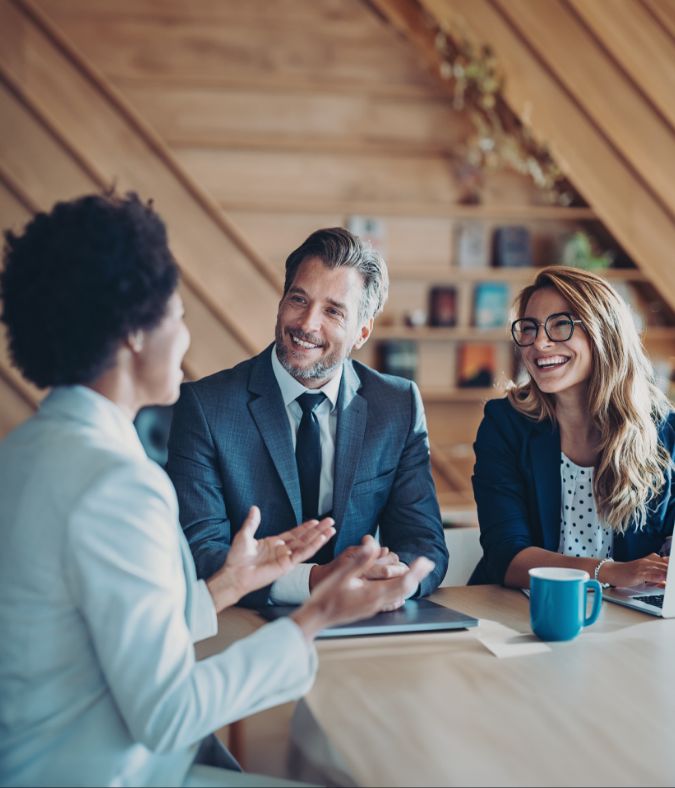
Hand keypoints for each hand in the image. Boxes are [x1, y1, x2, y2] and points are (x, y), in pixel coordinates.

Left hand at [207, 506, 334, 611]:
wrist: (234, 574)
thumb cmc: (237, 558)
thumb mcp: (244, 535)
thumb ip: (252, 522)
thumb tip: (254, 508)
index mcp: (274, 544)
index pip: (294, 534)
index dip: (305, 527)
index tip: (316, 520)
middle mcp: (282, 550)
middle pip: (304, 538)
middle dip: (318, 530)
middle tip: (330, 521)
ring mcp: (286, 558)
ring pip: (307, 545)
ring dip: (320, 537)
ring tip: (331, 529)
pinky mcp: (287, 565)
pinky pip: (303, 554)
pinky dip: (314, 546)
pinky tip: (322, 539)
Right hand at [291, 536, 433, 640]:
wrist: (316, 617)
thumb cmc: (326, 596)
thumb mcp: (342, 574)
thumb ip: (360, 560)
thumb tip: (373, 544)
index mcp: (372, 594)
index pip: (402, 582)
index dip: (415, 571)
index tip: (424, 560)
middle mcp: (377, 602)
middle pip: (404, 589)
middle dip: (417, 575)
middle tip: (427, 563)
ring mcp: (373, 607)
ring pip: (399, 594)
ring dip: (409, 582)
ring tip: (417, 571)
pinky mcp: (368, 608)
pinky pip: (390, 600)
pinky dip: (399, 590)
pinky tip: (399, 588)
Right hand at [601, 554, 668, 587]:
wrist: (611, 571)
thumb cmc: (626, 573)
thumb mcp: (643, 573)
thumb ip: (655, 576)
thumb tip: (665, 581)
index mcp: (650, 560)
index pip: (667, 562)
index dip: (671, 565)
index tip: (674, 568)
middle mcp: (647, 561)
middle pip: (666, 565)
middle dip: (672, 569)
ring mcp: (642, 567)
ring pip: (660, 569)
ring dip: (668, 573)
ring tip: (673, 578)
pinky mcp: (637, 573)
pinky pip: (650, 575)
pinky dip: (659, 577)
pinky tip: (664, 580)